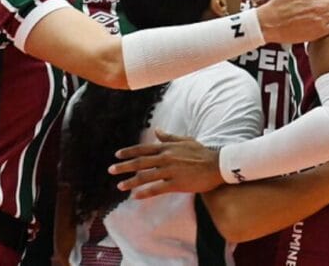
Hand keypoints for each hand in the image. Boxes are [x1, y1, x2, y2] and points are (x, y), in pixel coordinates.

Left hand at [108, 130, 223, 199]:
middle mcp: (166, 158)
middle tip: (111, 170)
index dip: (129, 152)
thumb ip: (169, 137)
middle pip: (140, 162)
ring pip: (146, 176)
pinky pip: (157, 189)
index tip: (117, 155)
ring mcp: (170, 171)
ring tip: (120, 186)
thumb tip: (157, 130)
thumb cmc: (202, 152)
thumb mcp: (185, 140)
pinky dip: (145, 193)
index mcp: (167, 147)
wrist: (217, 165)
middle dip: (124, 166)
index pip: (143, 149)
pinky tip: (136, 196)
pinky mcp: (176, 183)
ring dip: (131, 182)